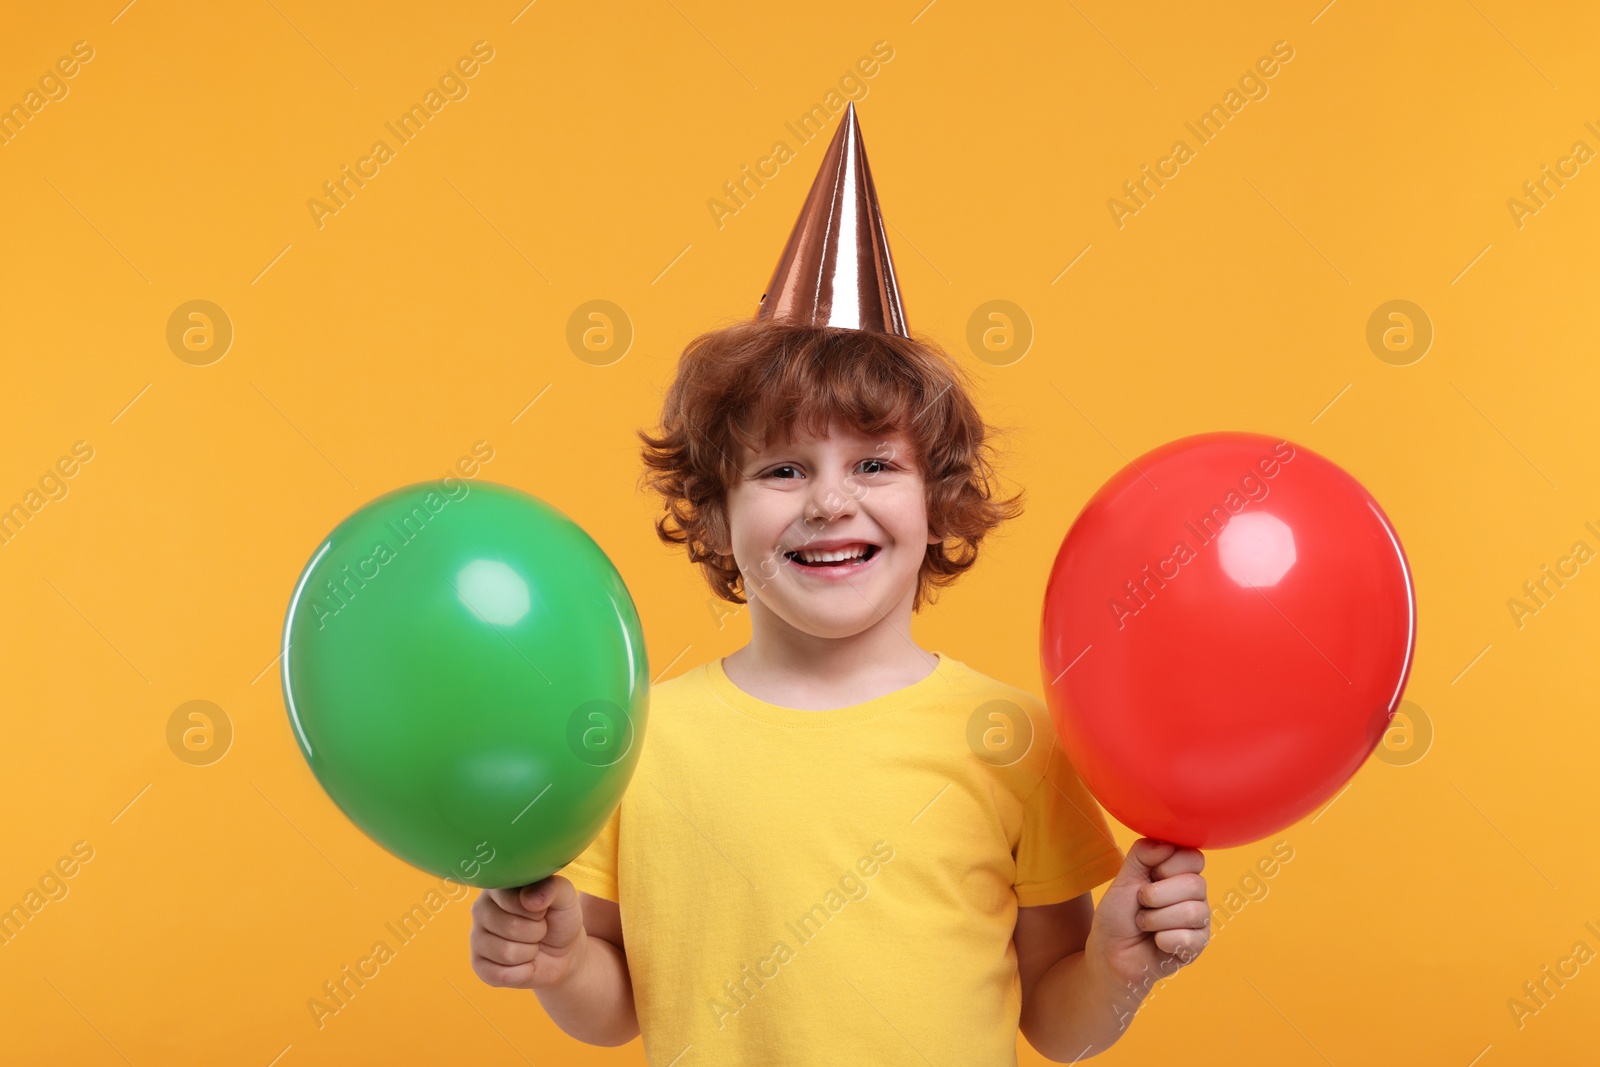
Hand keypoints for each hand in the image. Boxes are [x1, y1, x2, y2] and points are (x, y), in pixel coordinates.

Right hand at [470, 874, 587, 989]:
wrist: (563, 953)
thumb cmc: (559, 919)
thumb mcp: (564, 897)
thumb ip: (551, 887)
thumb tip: (529, 899)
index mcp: (498, 886)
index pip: (512, 899)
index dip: (536, 910)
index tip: (542, 910)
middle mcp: (481, 909)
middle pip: (511, 927)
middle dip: (536, 933)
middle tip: (539, 930)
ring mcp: (477, 938)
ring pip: (507, 953)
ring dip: (530, 953)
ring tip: (532, 945)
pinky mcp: (478, 965)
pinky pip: (501, 975)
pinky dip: (523, 972)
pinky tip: (524, 964)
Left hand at [1087, 838, 1209, 996]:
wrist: (1110, 953)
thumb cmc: (1118, 915)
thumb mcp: (1124, 878)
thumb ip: (1142, 854)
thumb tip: (1166, 844)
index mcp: (1179, 873)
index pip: (1194, 857)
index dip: (1169, 866)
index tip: (1150, 876)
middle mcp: (1194, 895)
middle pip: (1195, 884)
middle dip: (1156, 895)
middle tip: (1142, 903)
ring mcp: (1199, 921)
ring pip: (1192, 912)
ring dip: (1155, 919)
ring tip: (1145, 924)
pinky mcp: (1197, 946)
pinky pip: (1189, 938)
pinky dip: (1162, 940)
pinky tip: (1156, 942)